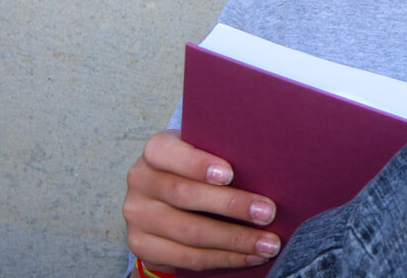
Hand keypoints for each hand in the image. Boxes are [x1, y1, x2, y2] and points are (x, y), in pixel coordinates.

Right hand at [123, 130, 281, 271]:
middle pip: (186, 196)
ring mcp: (138, 216)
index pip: (169, 153)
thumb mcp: (203, 149)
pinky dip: (224, 258)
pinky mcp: (142, 246)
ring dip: (235, 240)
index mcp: (155, 150)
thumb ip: (222, 151)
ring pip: (190, 232)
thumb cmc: (198, 166)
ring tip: (268, 242)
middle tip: (268, 213)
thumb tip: (268, 165)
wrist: (164, 196)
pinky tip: (249, 256)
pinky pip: (187, 258)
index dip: (198, 164)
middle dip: (232, 206)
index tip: (229, 174)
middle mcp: (141, 181)